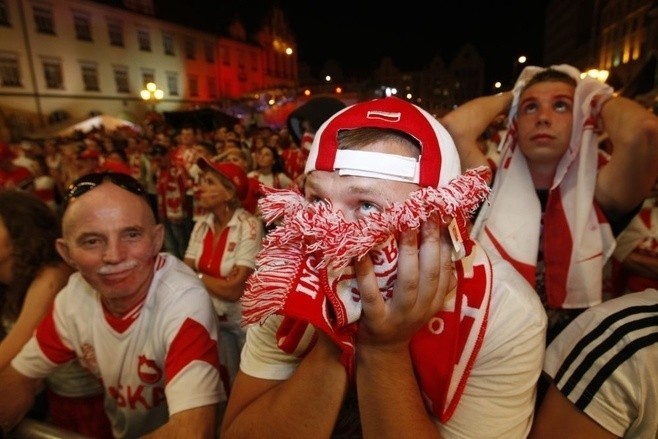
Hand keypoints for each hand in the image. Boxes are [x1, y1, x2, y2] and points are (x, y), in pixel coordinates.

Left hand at [354, 218, 454, 349]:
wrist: (383, 351)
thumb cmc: (403, 316)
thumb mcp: (425, 300)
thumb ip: (435, 278)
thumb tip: (444, 241)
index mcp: (435, 300)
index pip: (446, 269)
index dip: (445, 244)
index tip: (442, 218)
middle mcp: (422, 307)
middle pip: (430, 272)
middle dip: (429, 242)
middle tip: (424, 215)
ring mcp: (400, 315)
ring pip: (408, 282)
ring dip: (407, 253)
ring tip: (402, 227)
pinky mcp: (377, 321)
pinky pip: (372, 296)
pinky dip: (367, 275)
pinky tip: (361, 254)